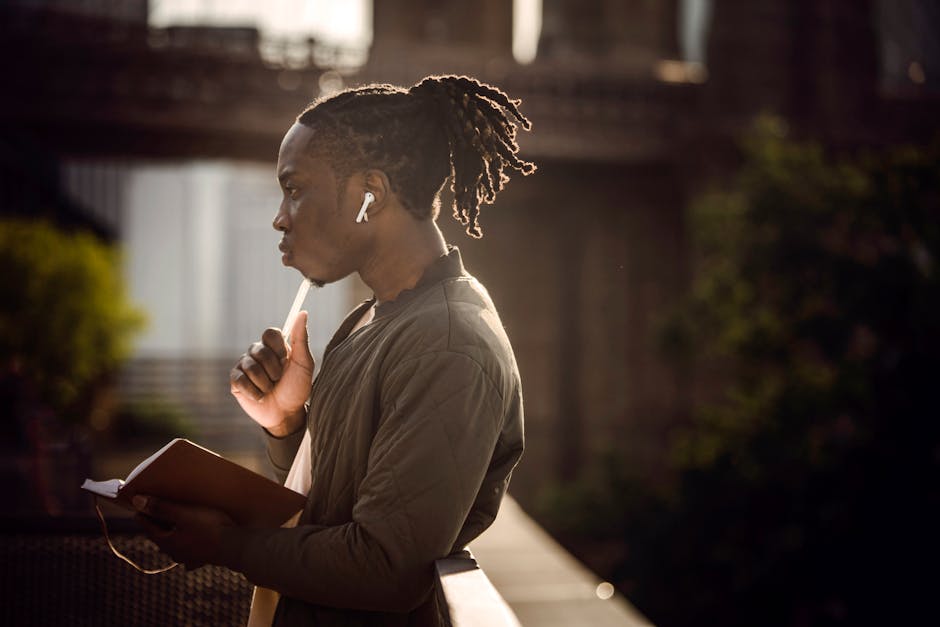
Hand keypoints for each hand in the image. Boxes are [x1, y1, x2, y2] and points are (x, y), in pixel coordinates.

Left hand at [132, 495, 233, 569]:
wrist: (236, 546)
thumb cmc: (210, 527)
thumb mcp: (184, 514)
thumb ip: (161, 508)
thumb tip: (137, 501)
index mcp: (167, 542)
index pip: (148, 527)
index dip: (143, 515)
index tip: (137, 505)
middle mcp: (175, 553)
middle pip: (161, 536)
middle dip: (158, 523)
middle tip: (155, 509)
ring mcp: (189, 557)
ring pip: (175, 544)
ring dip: (173, 533)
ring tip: (174, 522)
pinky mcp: (203, 558)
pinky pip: (190, 550)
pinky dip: (188, 543)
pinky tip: (191, 542)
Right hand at [230, 311, 312, 434]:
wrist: (287, 413)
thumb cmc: (297, 388)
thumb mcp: (304, 363)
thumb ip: (301, 338)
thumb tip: (302, 312)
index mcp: (274, 346)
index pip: (270, 333)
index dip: (278, 347)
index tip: (286, 359)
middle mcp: (257, 352)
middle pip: (260, 350)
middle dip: (274, 369)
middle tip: (279, 379)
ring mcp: (244, 366)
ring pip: (251, 367)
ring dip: (265, 383)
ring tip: (271, 389)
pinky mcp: (235, 381)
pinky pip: (240, 380)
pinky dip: (254, 392)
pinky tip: (260, 396)